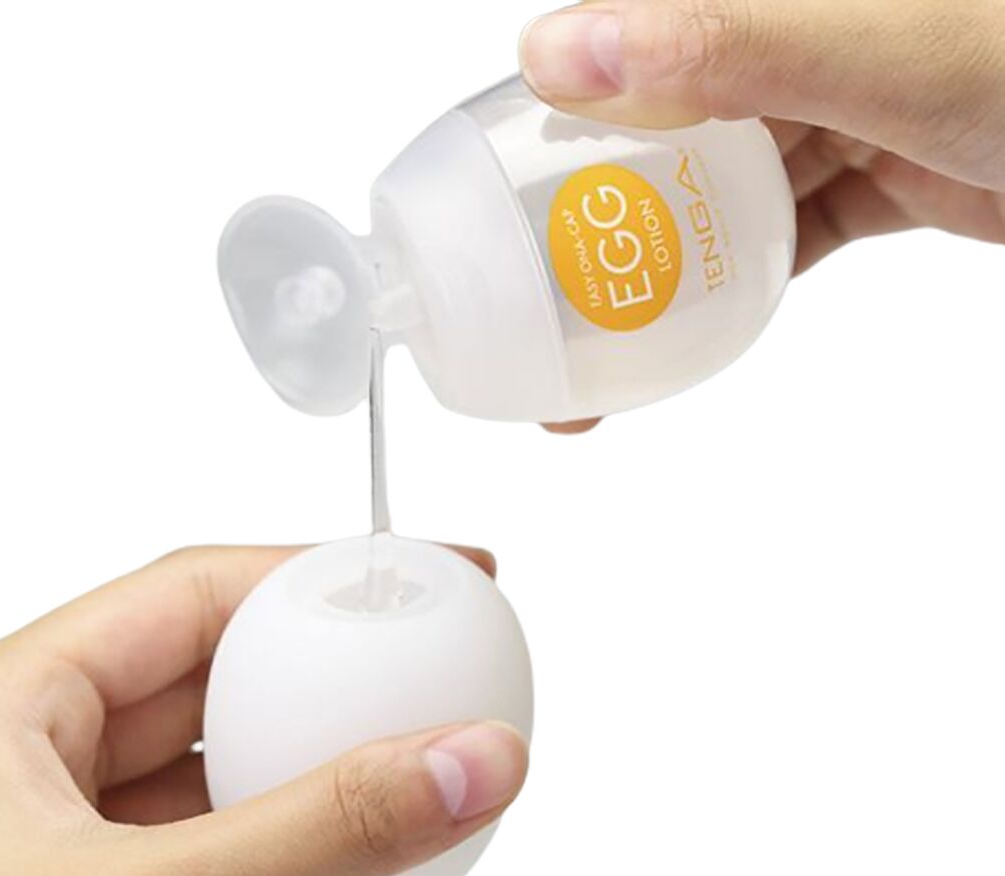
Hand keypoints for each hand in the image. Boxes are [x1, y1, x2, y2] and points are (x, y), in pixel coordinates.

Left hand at [0, 546, 526, 875]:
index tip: (420, 578)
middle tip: (427, 682)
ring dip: (319, 809)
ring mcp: (53, 857)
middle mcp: (27, 765)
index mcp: (10, 705)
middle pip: (214, 688)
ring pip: (217, 798)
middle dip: (327, 691)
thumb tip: (465, 761)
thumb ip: (319, 834)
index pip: (195, 595)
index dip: (318, 576)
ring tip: (415, 801)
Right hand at [525, 0, 1004, 431]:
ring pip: (716, 186)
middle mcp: (799, 30)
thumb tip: (554, 49)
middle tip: (526, 293)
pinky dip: (738, 281)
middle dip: (589, 211)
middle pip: (660, 119)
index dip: (548, 104)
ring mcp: (839, 99)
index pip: (629, 34)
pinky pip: (783, 229)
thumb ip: (726, 42)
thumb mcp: (885, 46)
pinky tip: (685, 329)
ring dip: (656, 267)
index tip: (488, 190)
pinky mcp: (876, 170)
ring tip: (589, 346)